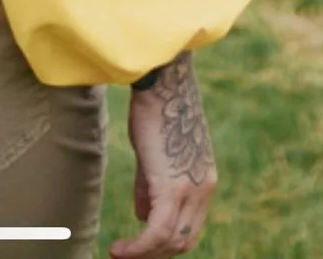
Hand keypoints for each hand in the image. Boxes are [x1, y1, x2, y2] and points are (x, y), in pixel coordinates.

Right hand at [109, 53, 217, 256]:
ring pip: (171, 241)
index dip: (165, 243)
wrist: (162, 82)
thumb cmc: (155, 108)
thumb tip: (142, 215)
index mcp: (204, 181)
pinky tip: (119, 250)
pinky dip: (138, 248)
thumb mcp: (154, 153)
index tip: (140, 248)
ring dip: (144, 254)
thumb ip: (150, 185)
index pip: (189, 228)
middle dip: (155, 253)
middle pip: (183, 240)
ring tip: (119, 253)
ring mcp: (191, 190)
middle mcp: (203, 190)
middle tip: (128, 255)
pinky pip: (157, 232)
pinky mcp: (172, 187)